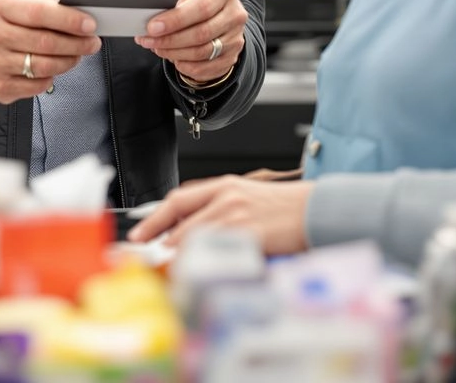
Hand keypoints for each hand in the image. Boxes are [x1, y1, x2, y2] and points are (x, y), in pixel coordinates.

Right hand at [0, 0, 100, 103]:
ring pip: (45, 66)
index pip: (40, 12)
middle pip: (46, 42)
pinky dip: (51, 77)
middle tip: (92, 41)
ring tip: (78, 54)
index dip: (69, 19)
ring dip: (69, 61)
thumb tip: (72, 6)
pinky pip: (37, 85)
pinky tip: (53, 68)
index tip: (89, 23)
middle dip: (77, 43)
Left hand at [126, 174, 313, 255]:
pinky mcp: (249, 235)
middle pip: (180, 221)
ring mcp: (236, 216)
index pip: (178, 199)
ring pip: (193, 238)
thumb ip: (219, 209)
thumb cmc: (285, 207)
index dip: (155, 218)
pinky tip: (198, 271)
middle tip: (148, 258)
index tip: (140, 233)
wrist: (315, 209)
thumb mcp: (247, 197)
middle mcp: (226, 197)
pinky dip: (202, 262)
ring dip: (178, 256)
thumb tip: (190, 231)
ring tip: (169, 269)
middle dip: (160, 241)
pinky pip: (216, 252)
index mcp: (224, 185)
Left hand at [133, 0, 245, 84]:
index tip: (153, 27)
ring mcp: (235, 38)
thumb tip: (155, 17)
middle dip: (170, 39)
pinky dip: (185, 65)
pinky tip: (173, 58)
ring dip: (174, 53)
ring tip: (157, 47)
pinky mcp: (231, 56)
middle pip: (201, 33)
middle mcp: (234, 14)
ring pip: (201, 52)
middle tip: (149, 40)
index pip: (201, 8)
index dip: (175, 20)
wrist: (220, 11)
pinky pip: (205, 68)